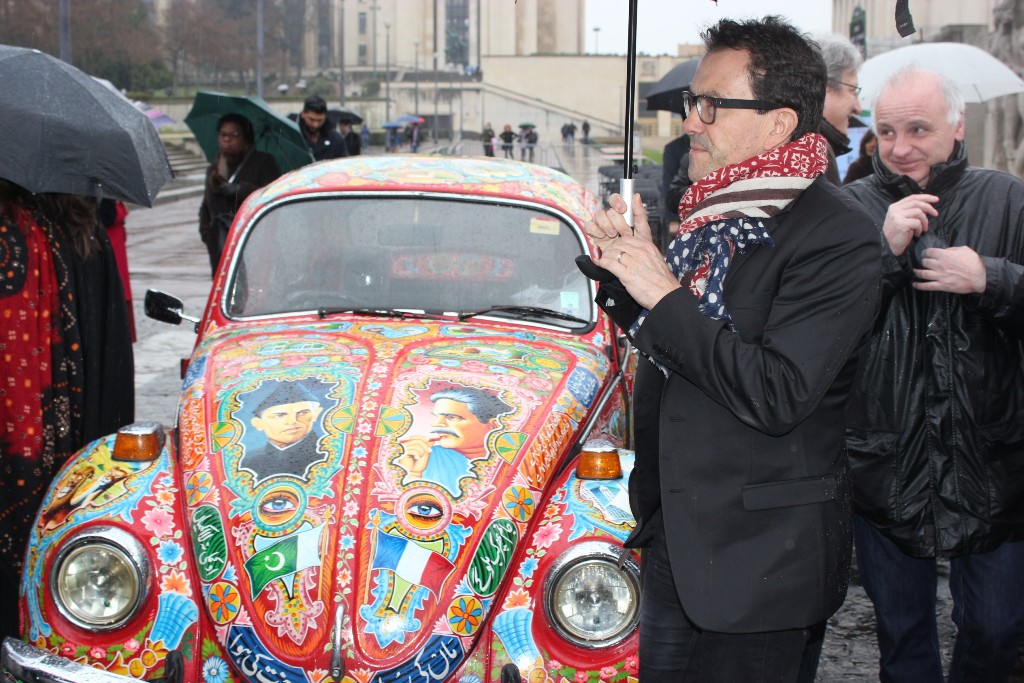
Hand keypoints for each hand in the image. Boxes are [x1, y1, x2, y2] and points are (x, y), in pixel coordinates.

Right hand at [396, 435, 434, 477]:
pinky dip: (418, 455)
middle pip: (417, 439)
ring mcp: (404, 449)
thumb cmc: (418, 464)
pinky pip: (414, 450)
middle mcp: (405, 445)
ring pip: (417, 445)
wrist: (414, 473)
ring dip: (422, 452)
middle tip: (429, 451)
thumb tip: (432, 439)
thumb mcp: (424, 453)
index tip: (429, 439)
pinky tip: (416, 458)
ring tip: (419, 457)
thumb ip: (427, 445)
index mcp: (409, 444)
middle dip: (425, 445)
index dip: (422, 437)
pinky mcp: (403, 453)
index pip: (415, 436)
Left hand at [590, 193, 681, 309]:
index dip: (617, 243)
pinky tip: (601, 265)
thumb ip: (644, 254)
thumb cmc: (662, 281)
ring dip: (605, 256)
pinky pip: (610, 263)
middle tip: (607, 255)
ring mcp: (633, 262)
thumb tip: (631, 252)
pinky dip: (603, 263)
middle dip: (610, 249)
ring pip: (612, 252)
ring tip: (604, 261)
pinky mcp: (627, 274)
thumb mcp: (656, 260)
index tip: (614, 248)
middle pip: (617, 243)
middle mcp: (640, 252)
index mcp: (648, 246)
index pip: (626, 237)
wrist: (667, 295)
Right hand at [882, 194, 938, 255]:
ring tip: (924, 228)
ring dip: (924, 221)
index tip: (936, 199)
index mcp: (895, 206)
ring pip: (918, 212)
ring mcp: (897, 216)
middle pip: (916, 203)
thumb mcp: (904, 218)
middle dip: (929, 207)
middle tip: (936, 214)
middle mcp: (895, 209)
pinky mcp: (900, 224)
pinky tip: (917, 233)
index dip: (925, 197)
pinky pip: (917, 222)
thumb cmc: (899, 233)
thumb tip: (926, 206)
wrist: (890, 246)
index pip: (912, 198)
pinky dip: (920, 228)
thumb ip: (911, 211)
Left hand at [913, 246, 985, 293]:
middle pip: (925, 262)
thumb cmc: (974, 262)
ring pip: (923, 273)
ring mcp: (940, 276)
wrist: (980, 277)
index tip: (925, 254)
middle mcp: (940, 265)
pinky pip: (927, 286)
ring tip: (915, 271)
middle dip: (923, 262)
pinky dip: (919, 286)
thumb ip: (952, 249)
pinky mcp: (942, 285)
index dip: (926, 252)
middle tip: (923, 263)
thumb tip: (945, 250)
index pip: (929, 252)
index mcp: (945, 255)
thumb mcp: (964, 250)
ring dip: (917, 272)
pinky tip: (914, 284)